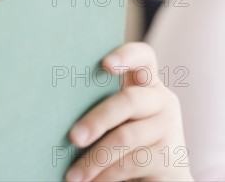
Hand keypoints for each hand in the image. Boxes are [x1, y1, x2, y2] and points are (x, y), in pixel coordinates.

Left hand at [65, 42, 192, 180]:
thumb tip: (53, 105)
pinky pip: (131, 163)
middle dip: (97, 120)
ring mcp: (169, 127)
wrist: (158, 178)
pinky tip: (89, 181)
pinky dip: (105, 175)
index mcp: (145, 83)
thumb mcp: (114, 118)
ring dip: (95, 158)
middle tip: (73, 137)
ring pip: (127, 137)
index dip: (126, 55)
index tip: (104, 64)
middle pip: (129, 101)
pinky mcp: (171, 156)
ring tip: (73, 175)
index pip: (143, 57)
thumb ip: (98, 103)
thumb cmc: (123, 140)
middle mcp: (161, 100)